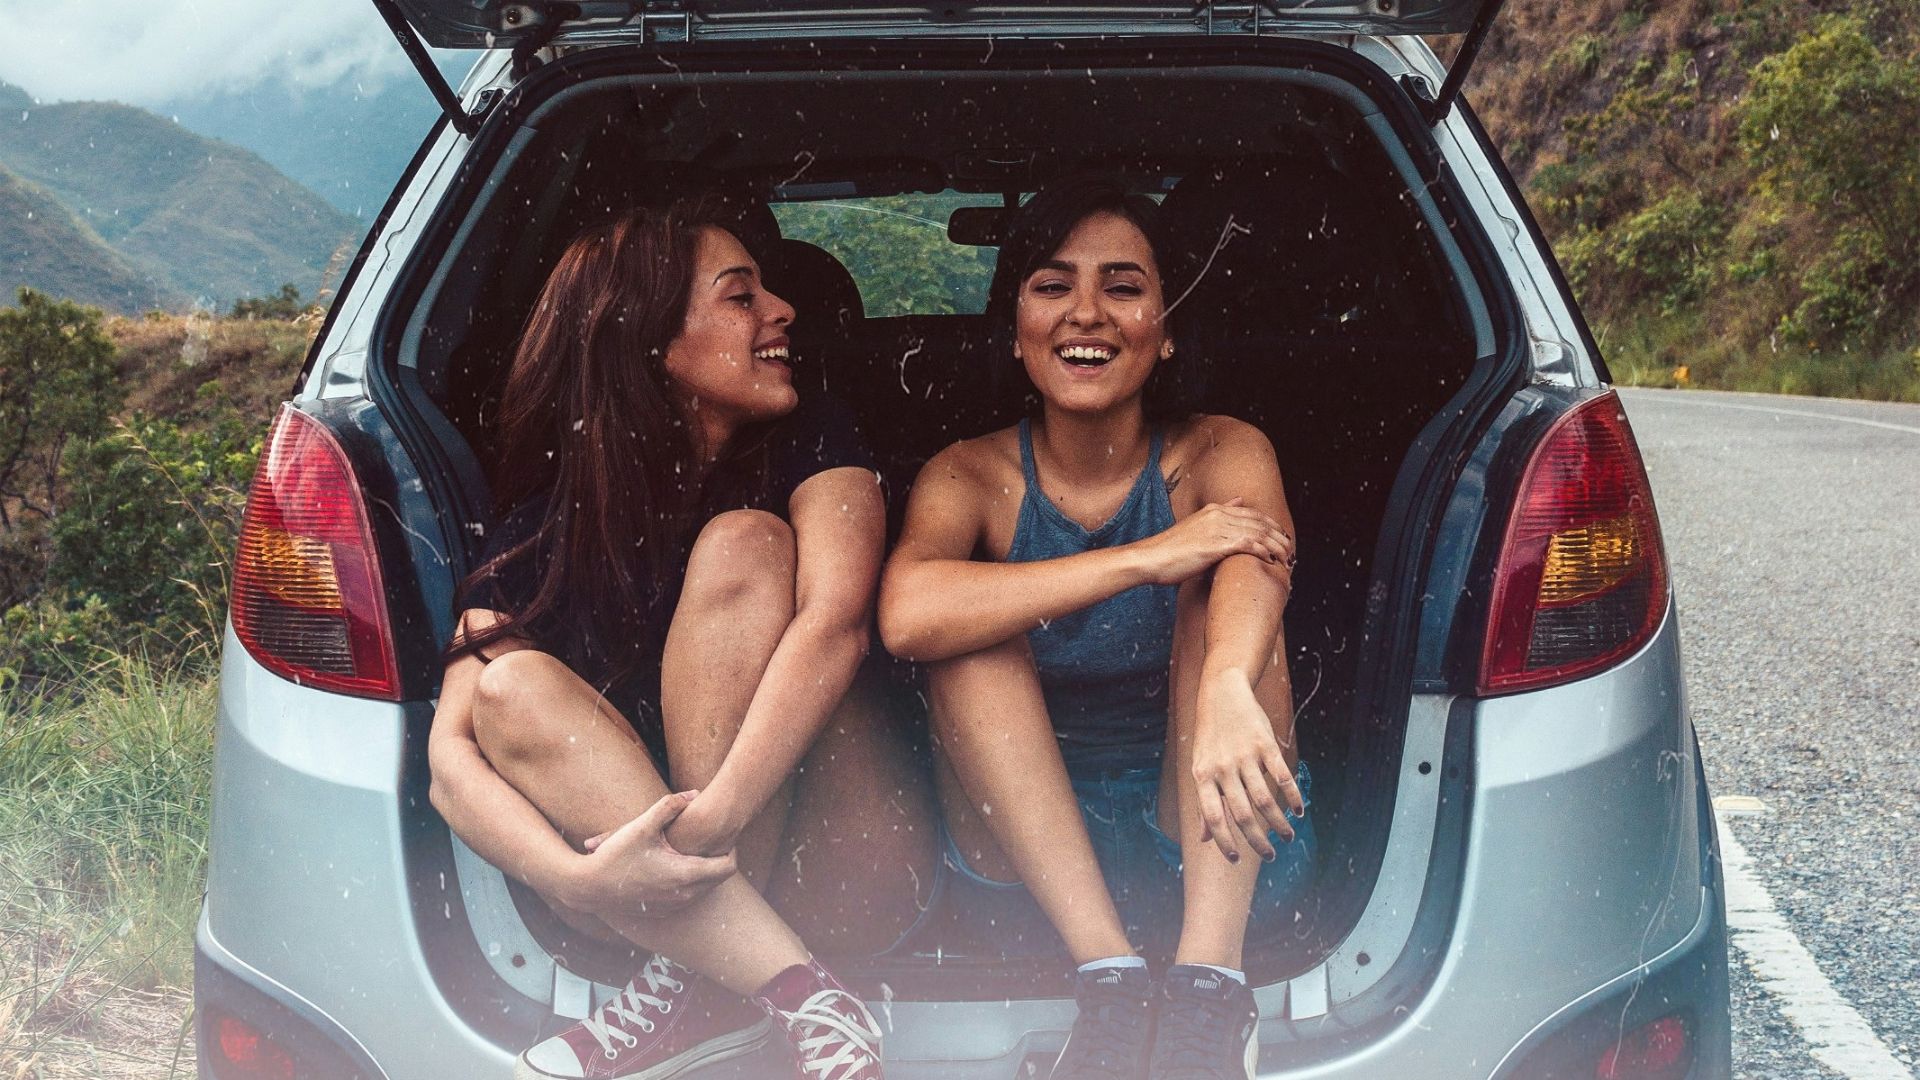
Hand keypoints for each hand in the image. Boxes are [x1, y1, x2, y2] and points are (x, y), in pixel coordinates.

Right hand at [565, 790, 735, 914]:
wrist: (589, 888)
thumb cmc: (616, 855)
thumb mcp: (642, 825)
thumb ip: (669, 806)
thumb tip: (694, 793)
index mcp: (685, 874)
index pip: (728, 866)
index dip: (731, 850)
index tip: (722, 837)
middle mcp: (684, 895)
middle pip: (720, 879)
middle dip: (719, 860)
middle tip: (711, 841)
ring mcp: (674, 907)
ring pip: (705, 890)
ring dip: (705, 872)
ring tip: (694, 852)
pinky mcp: (663, 912)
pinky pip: (689, 898)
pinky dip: (690, 884)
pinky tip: (676, 867)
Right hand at [1131, 499, 1293, 586]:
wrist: (1151, 558)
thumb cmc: (1170, 549)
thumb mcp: (1195, 526)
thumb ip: (1218, 514)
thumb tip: (1238, 501)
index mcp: (1214, 510)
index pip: (1252, 513)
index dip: (1270, 524)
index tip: (1281, 536)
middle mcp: (1218, 515)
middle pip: (1259, 522)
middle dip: (1278, 536)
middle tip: (1290, 550)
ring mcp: (1217, 529)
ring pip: (1257, 533)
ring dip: (1275, 546)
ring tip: (1286, 558)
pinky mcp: (1215, 545)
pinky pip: (1247, 545)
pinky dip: (1262, 552)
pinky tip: (1270, 560)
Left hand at [1191, 671, 1304, 863]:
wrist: (1222, 694)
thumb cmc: (1210, 737)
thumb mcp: (1201, 767)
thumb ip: (1204, 803)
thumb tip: (1204, 838)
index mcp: (1203, 776)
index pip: (1213, 817)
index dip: (1223, 841)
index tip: (1235, 860)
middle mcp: (1223, 768)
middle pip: (1242, 814)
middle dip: (1257, 840)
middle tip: (1269, 855)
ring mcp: (1245, 756)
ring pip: (1264, 799)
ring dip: (1278, 823)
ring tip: (1288, 837)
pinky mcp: (1265, 745)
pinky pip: (1282, 776)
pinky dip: (1293, 796)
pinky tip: (1299, 811)